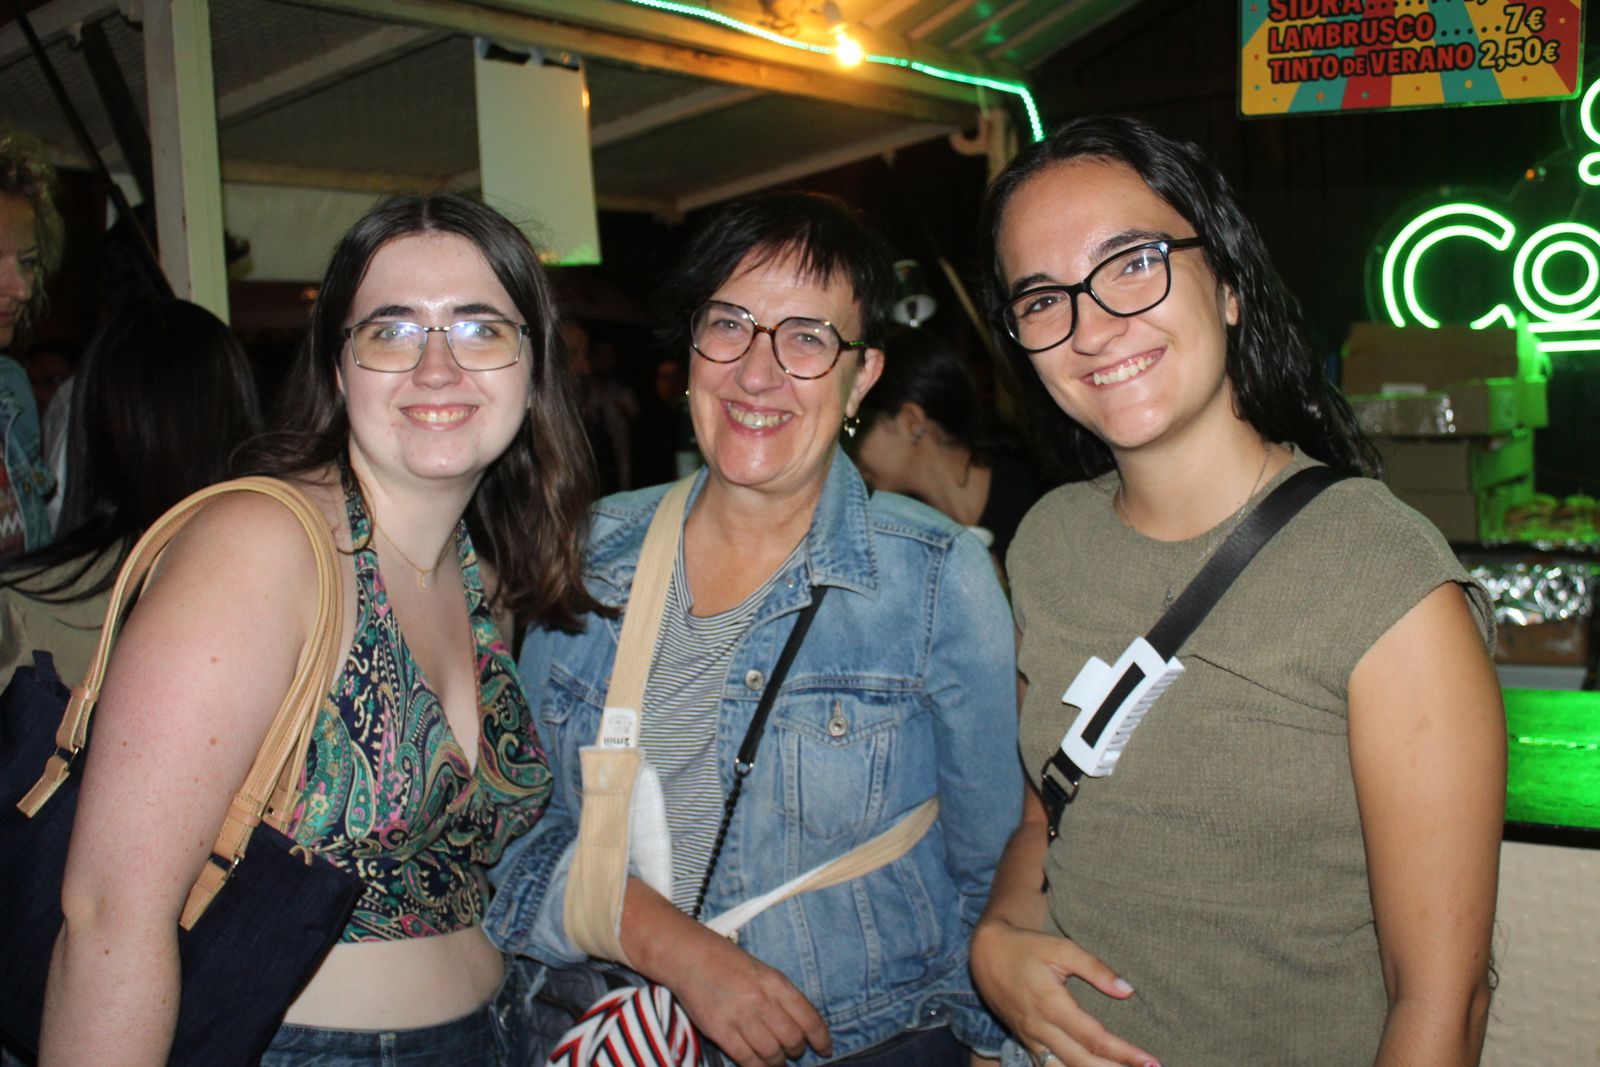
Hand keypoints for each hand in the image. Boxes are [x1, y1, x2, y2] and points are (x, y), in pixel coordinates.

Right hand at [658, 928, 829, 1066]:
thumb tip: (802, 1027)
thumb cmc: (729, 963)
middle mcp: (761, 1000)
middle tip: (793, 1052)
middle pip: (792, 1039)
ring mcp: (740, 1016)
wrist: (690, 957)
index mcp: (776, 982)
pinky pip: (746, 1059)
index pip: (809, 1018)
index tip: (825, 1049)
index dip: (821, 1039)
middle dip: (797, 1051)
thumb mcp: (764, 972)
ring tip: (775, 1061)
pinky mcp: (720, 1031)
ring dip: (777, 1062)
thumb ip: (783, 997)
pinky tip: (759, 1065)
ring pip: (771, 1053)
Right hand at [970, 917, 1158, 1066]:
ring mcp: (1031, 1039)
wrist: (985, 955)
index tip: (1150, 1061)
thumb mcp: (1060, 948)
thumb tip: (1127, 990)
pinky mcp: (1027, 1043)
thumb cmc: (1025, 947)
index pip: (1094, 1038)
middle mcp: (1040, 1028)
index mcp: (1050, 1004)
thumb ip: (1094, 968)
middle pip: (1083, 1063)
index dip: (1124, 1053)